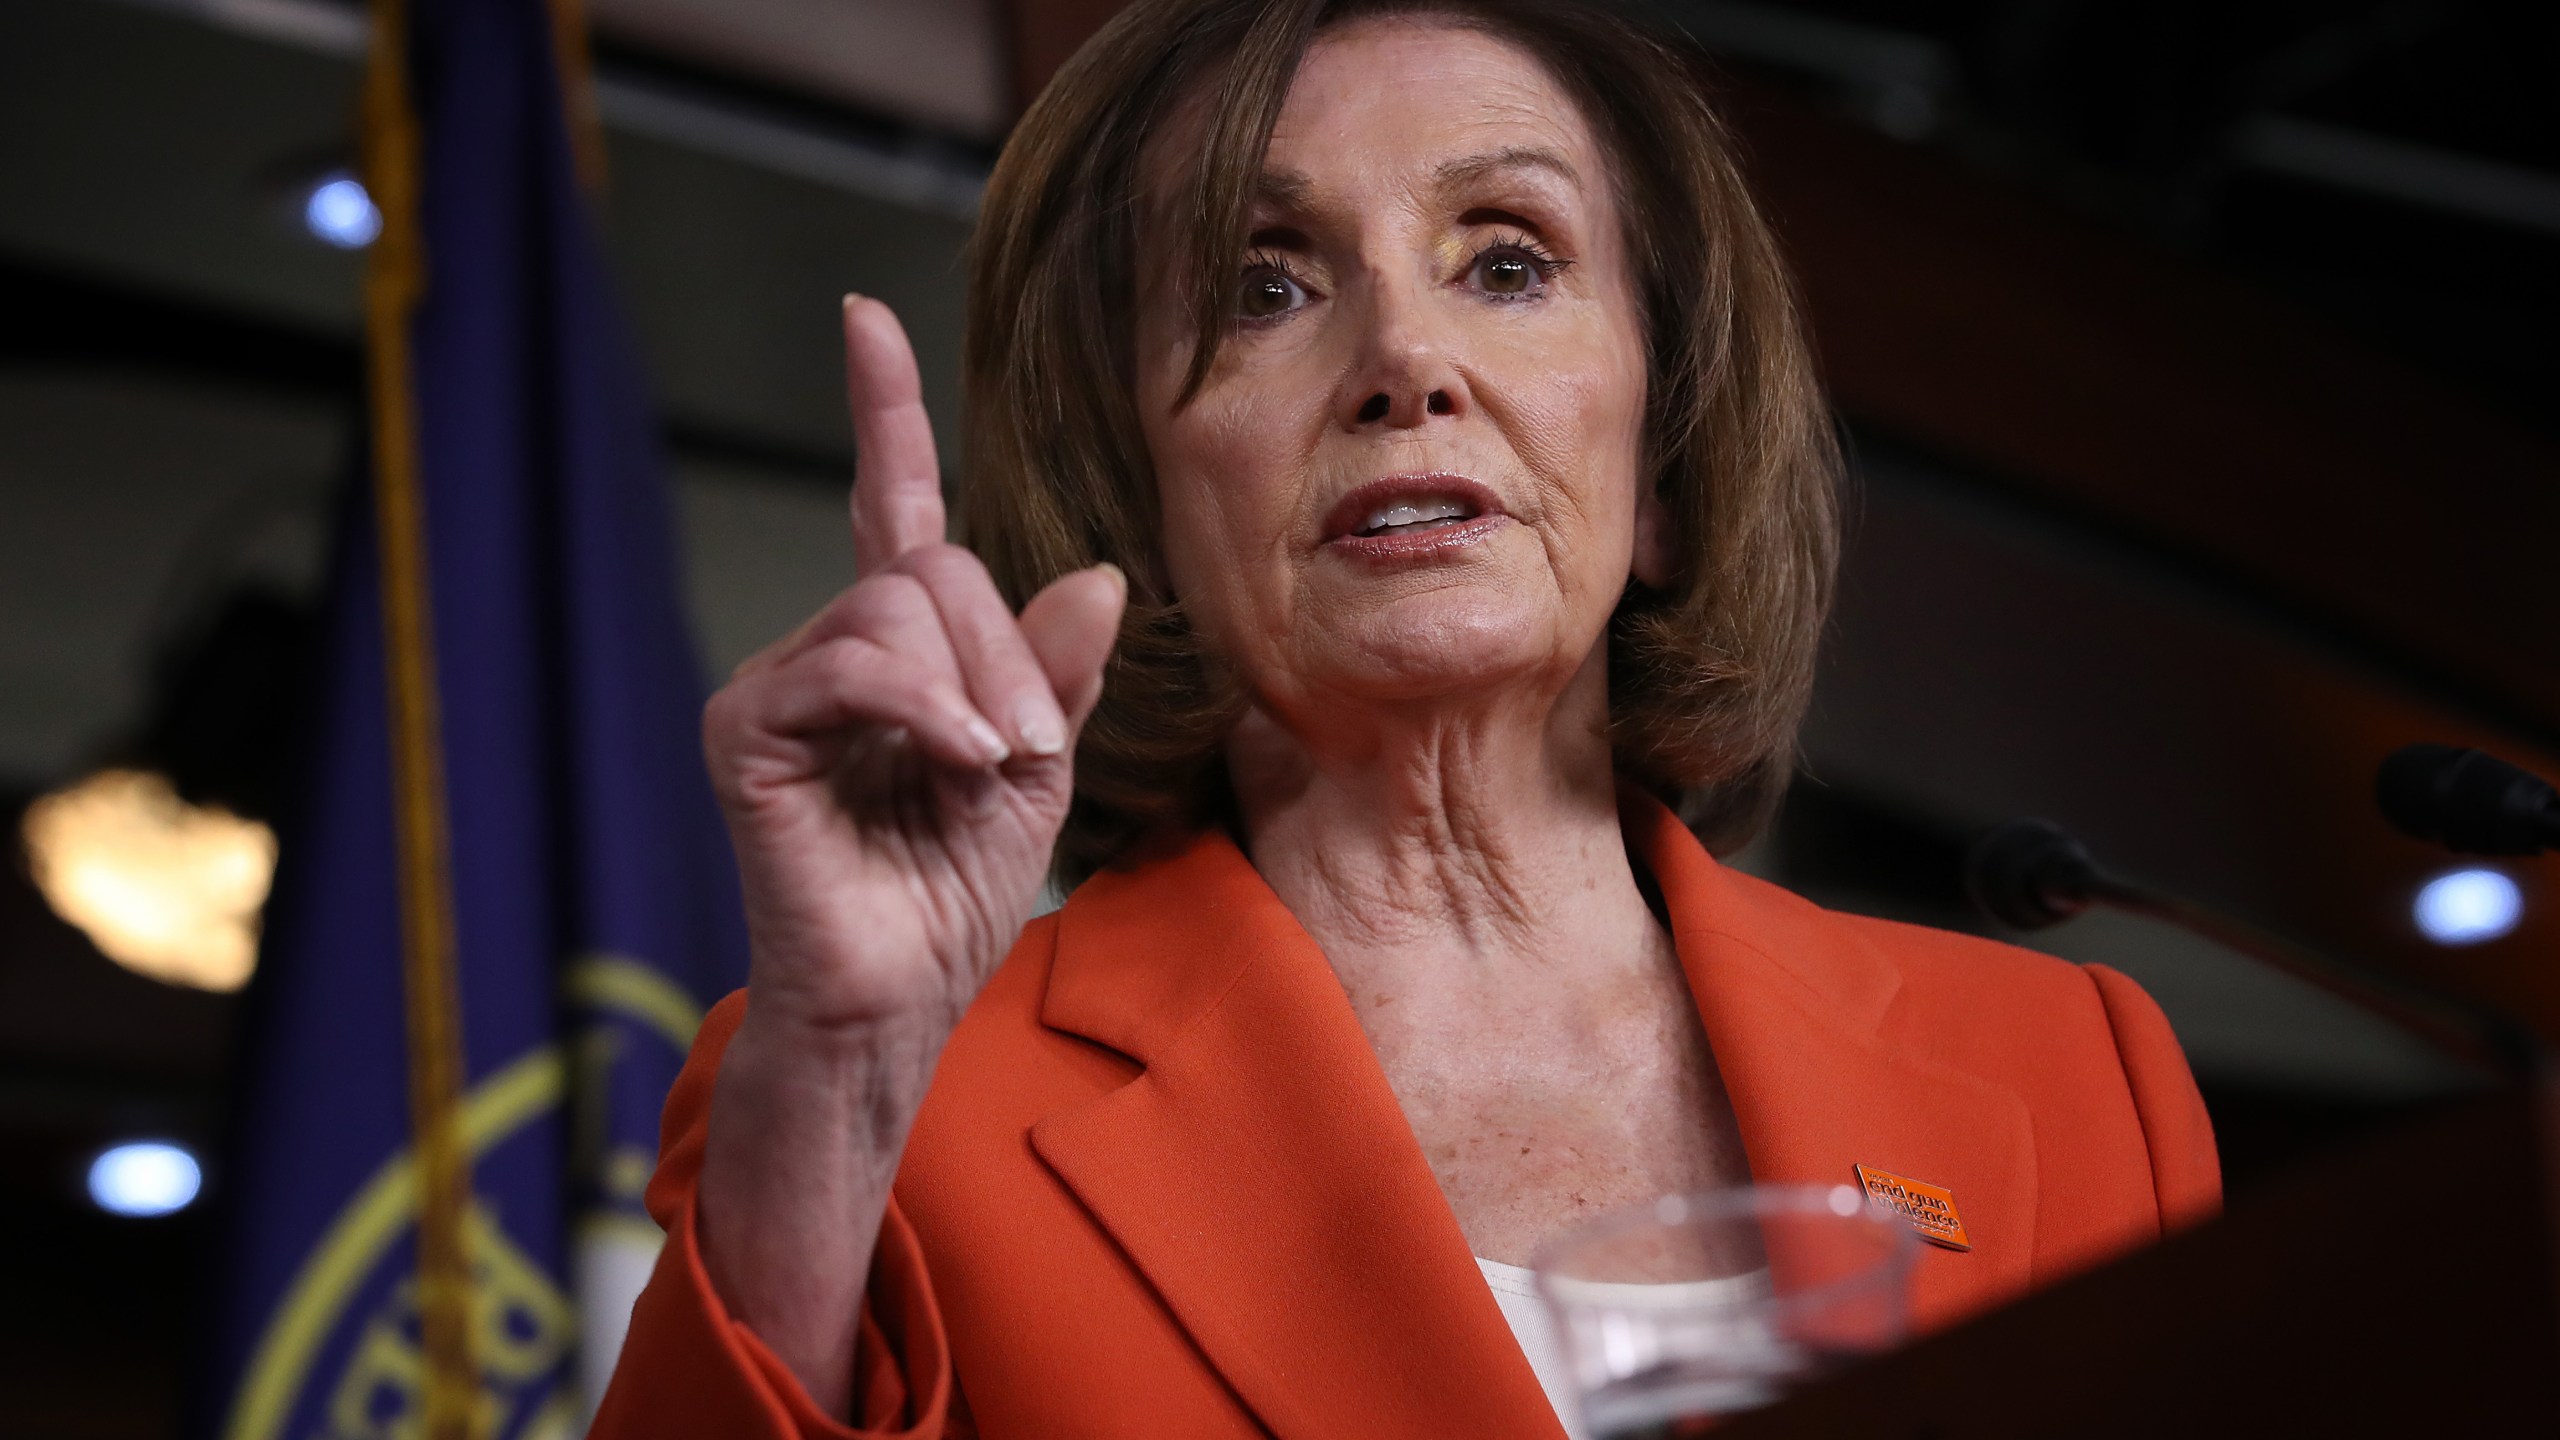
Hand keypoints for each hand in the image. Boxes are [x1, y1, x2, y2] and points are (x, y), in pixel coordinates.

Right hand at [703, 296, 1124, 1036]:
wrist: (895, 1003)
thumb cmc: (950, 898)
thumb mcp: (1035, 773)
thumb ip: (1054, 675)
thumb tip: (1091, 572)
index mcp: (897, 652)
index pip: (888, 505)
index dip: (882, 410)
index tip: (864, 314)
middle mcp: (828, 651)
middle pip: (926, 563)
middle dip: (1004, 652)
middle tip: (1029, 748)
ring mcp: (777, 684)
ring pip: (894, 607)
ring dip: (972, 687)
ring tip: (988, 769)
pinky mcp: (745, 727)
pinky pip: (850, 663)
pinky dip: (922, 706)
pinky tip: (953, 761)